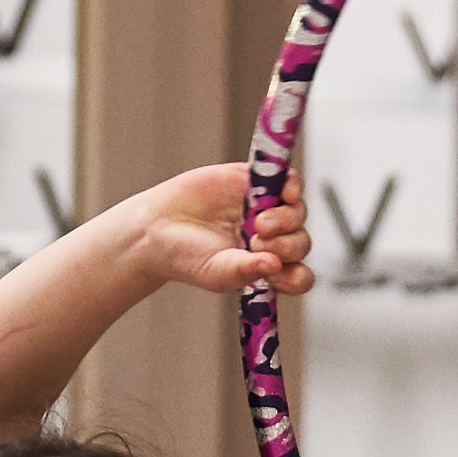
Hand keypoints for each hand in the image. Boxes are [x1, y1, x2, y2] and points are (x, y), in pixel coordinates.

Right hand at [127, 164, 310, 304]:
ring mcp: (265, 209)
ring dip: (288, 219)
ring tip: (259, 224)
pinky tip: (285, 193)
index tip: (280, 275)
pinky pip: (288, 180)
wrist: (157, 227)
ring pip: (297, 212)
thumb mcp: (217, 273)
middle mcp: (271, 239)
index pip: (298, 275)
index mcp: (266, 267)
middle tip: (257, 243)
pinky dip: (292, 185)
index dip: (298, 276)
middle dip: (287, 245)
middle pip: (300, 242)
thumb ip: (246, 270)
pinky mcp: (255, 182)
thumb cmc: (186, 257)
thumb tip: (276, 264)